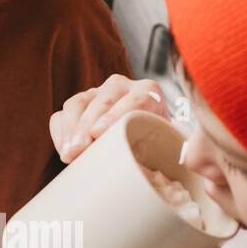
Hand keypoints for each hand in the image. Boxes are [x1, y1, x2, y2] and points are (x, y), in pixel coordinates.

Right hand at [49, 74, 168, 162]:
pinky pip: (62, 114)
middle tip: (79, 150)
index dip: (116, 115)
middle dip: (87, 125)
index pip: (135, 98)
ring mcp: (96, 93)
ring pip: (77, 103)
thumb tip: (186, 160)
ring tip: (69, 153)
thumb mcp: (173, 144)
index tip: (99, 134)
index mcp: (150, 92)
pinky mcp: (78, 105)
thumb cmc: (161, 145)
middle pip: (101, 99)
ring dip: (71, 130)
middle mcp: (121, 86)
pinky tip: (64, 150)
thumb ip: (180, 148)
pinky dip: (60, 132)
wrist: (146, 142)